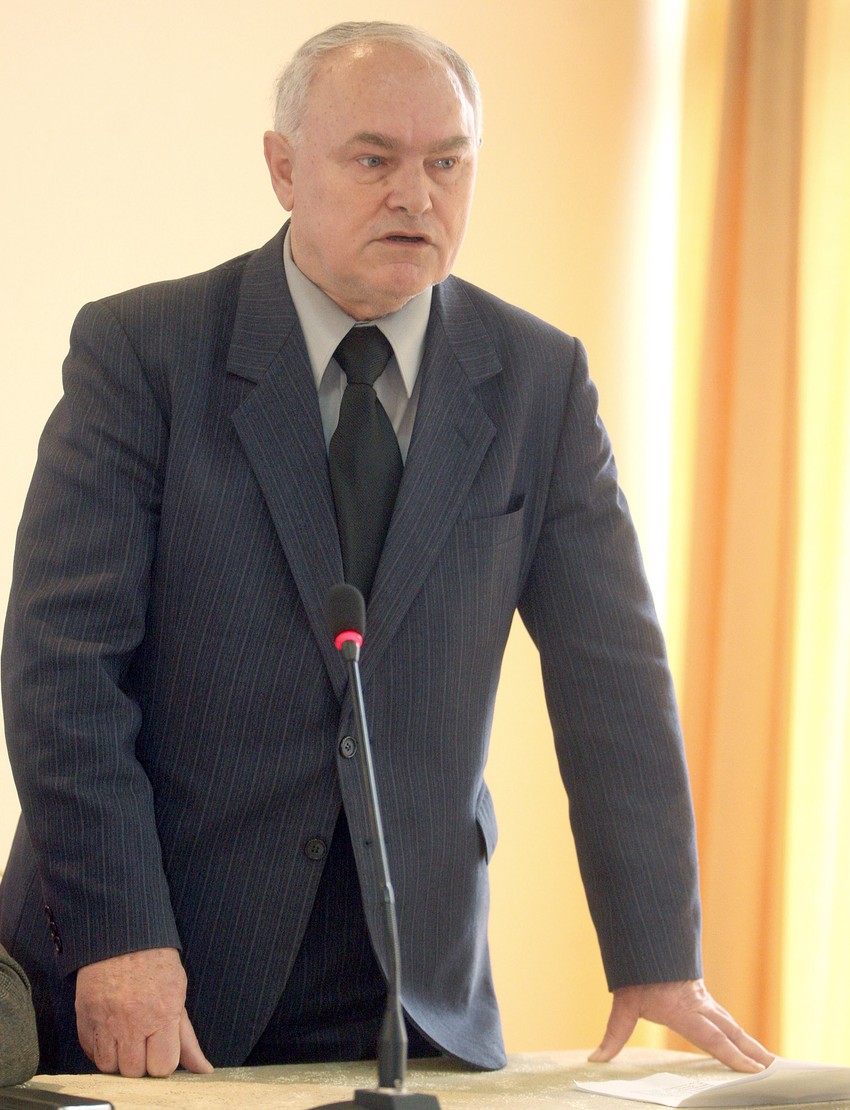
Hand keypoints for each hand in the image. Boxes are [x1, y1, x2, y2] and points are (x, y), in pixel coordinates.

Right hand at [75, 947, 212, 1076]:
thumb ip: (187, 1037)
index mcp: (162, 1014)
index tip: (162, 1048)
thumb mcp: (178, 994)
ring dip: (118, 1058)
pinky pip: (90, 1053)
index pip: (162, 1066)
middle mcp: (132, 1022)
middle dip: (141, 1061)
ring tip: (126, 1037)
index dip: (163, 1061)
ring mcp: (106, 1021)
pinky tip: (110, 1032)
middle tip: (144, 1040)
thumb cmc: (155, 963)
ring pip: (109, 1067)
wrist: (122, 937)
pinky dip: (100, 1049)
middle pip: (134, 1071)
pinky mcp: (84, 1018)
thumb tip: (203, 1069)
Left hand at [589, 979, 773, 1072]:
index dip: (733, 1055)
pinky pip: (725, 1017)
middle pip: (731, 1032)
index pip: (712, 1038)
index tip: (754, 1070)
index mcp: (684, 1010)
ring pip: (731, 1024)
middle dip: (753, 1052)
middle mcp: (699, 1006)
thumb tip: (595, 1060)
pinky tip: (745, 1041)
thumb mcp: (623, 1003)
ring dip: (750, 1043)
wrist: (645, 940)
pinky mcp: (702, 996)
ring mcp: (703, 1000)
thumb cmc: (635, 974)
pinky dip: (738, 1031)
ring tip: (769, 1061)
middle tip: (775, 1070)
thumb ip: (613, 1035)